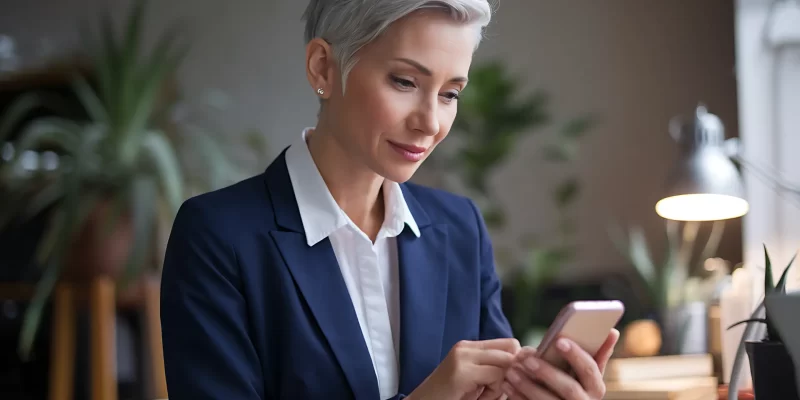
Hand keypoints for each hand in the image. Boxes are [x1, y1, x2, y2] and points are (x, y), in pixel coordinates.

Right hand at [407, 338, 520, 399]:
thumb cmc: (450, 399)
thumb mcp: (477, 383)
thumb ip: (496, 372)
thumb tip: (529, 367)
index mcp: (470, 348)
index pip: (510, 344)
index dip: (519, 362)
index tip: (512, 382)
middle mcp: (466, 347)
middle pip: (512, 349)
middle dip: (512, 373)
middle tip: (495, 392)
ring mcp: (463, 356)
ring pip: (506, 363)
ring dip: (501, 385)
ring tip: (483, 397)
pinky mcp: (461, 371)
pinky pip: (496, 376)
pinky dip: (493, 393)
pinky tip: (478, 399)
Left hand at [501, 329, 619, 399]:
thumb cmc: (576, 386)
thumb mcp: (586, 375)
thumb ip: (596, 354)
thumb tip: (613, 331)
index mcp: (596, 388)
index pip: (590, 369)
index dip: (576, 355)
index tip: (559, 341)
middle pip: (569, 388)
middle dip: (547, 372)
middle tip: (526, 359)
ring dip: (527, 386)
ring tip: (512, 371)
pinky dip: (519, 398)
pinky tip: (507, 386)